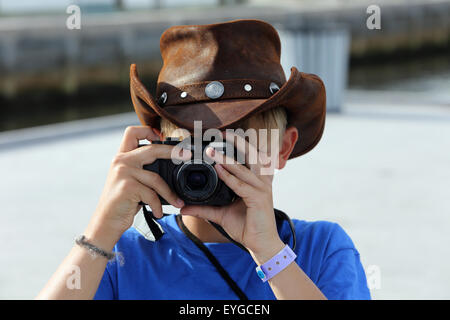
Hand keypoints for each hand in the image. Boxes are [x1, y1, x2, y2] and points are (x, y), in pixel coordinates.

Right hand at [85, 126, 189, 246]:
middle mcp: (121, 161)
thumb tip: (171, 164)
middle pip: (152, 149)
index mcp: (122, 156)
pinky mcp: (127, 186)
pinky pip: (152, 194)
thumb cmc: (122, 203)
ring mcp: (123, 173)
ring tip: (177, 203)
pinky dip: (158, 205)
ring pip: (156, 178)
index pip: (132, 132)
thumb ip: (143, 170)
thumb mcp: (130, 181)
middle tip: (187, 156)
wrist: (106, 223)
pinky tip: (159, 212)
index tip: (164, 137)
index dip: (149, 131)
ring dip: (169, 193)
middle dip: (173, 151)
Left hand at [180, 131, 283, 261]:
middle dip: (237, 141)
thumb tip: (184, 208)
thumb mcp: (221, 214)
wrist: (261, 244)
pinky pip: (242, 185)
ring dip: (227, 158)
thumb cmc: (247, 226)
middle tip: (220, 133)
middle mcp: (261, 181)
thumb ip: (204, 208)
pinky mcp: (260, 199)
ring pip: (244, 168)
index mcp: (256, 179)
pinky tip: (219, 170)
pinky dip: (230, 177)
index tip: (220, 135)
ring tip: (212, 151)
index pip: (248, 156)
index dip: (237, 144)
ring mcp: (262, 189)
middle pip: (252, 154)